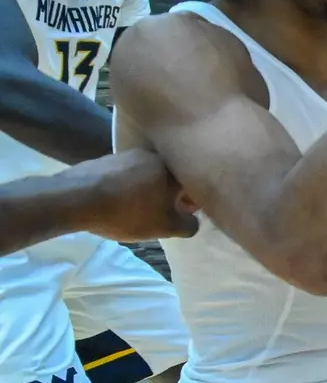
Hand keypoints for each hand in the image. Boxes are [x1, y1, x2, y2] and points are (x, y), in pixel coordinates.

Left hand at [82, 150, 199, 241]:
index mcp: (172, 169)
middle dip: (169, 194)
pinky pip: (125, 174)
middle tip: (161, 212)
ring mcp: (127, 155)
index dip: (192, 202)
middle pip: (169, 177)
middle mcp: (153, 155)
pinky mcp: (105, 159)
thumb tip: (192, 220)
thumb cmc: (129, 212)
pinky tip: (117, 201)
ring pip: (146, 174)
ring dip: (147, 189)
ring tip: (136, 208)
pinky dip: (127, 187)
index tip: (183, 214)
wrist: (77, 198)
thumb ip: (188, 225)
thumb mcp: (165, 227)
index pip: (193, 184)